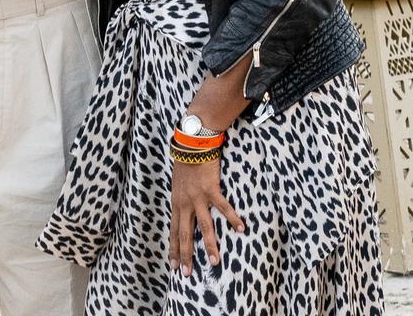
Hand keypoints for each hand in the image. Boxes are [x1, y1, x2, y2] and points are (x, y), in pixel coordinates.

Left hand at [169, 158, 243, 275]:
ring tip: (214, 261)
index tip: (174, 265)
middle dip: (186, 255)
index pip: (174, 230)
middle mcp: (185, 203)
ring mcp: (197, 197)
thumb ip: (181, 199)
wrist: (192, 143)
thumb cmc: (186, 161)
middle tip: (187, 274)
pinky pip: (223, 207)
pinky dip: (233, 218)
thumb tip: (184, 212)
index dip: (174, 248)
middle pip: (184, 234)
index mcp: (177, 202)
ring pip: (203, 226)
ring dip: (209, 245)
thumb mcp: (178, 183)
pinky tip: (241, 229)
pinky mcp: (210, 189)